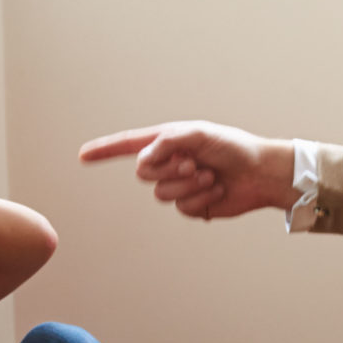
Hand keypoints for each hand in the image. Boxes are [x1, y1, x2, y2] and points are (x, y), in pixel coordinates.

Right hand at [79, 121, 295, 219]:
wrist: (260, 173)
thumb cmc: (234, 147)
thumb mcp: (200, 134)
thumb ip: (168, 141)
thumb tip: (144, 156)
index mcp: (169, 141)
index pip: (128, 145)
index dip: (104, 151)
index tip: (82, 156)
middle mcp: (170, 162)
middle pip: (143, 173)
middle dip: (168, 169)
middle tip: (193, 163)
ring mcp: (179, 185)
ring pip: (161, 194)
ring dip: (187, 186)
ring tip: (210, 177)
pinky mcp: (192, 204)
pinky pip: (181, 208)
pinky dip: (200, 199)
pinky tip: (217, 190)